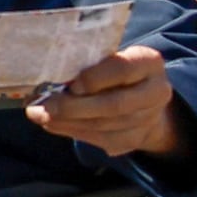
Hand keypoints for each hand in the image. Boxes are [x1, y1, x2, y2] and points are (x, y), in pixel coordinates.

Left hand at [24, 41, 184, 160]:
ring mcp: (148, 119)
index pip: (122, 69)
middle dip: (74, 107)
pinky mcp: (135, 139)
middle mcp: (156, 92)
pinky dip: (73, 131)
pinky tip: (53, 124)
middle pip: (114, 105)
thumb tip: (53, 74)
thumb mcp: (111, 56)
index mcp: (150, 62)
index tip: (71, 85)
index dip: (95, 79)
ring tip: (40, 115)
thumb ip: (91, 63)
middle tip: (44, 106)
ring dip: (67, 122)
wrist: (145, 98)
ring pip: (104, 126)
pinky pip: (100, 139)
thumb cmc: (118, 70)